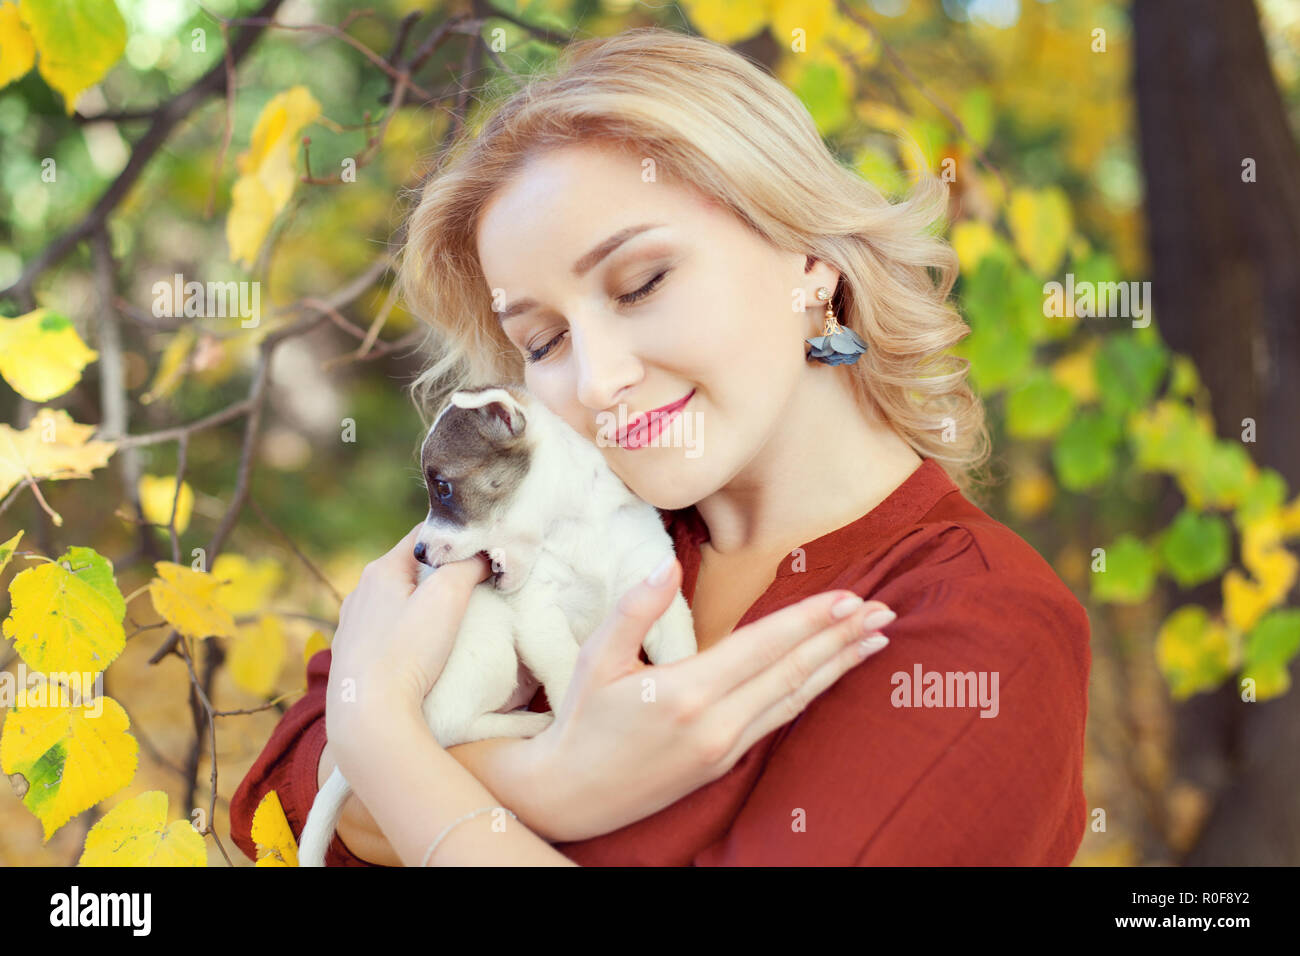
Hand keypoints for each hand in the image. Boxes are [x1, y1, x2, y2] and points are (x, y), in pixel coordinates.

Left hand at [326, 522, 491, 757]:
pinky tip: (416, 649)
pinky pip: (383, 630)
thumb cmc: (409, 651)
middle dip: (439, 573)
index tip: (479, 550)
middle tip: (470, 586)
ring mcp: (352, 625)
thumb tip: (483, 553)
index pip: (423, 535)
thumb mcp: (448, 597)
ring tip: (445, 622)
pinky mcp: (351, 655)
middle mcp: (360, 591)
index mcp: (381, 569)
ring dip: (419, 604)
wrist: (368, 713)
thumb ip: (468, 565)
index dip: (454, 538)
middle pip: (409, 568)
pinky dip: (403, 631)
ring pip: (394, 600)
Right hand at [520, 558, 892, 842]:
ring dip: (839, 666)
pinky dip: (812, 692)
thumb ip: (636, 608)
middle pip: (793, 672)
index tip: (850, 597)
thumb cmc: (580, 720)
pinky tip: (830, 674)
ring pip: (795, 699)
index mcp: (687, 693)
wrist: (570, 795)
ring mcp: (725, 749)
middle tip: (884, 611)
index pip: (764, 646)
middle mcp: (716, 725)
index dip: (810, 620)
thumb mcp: (595, 658)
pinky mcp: (725, 763)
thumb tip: (668, 562)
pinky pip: (779, 720)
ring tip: (876, 641)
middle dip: (842, 638)